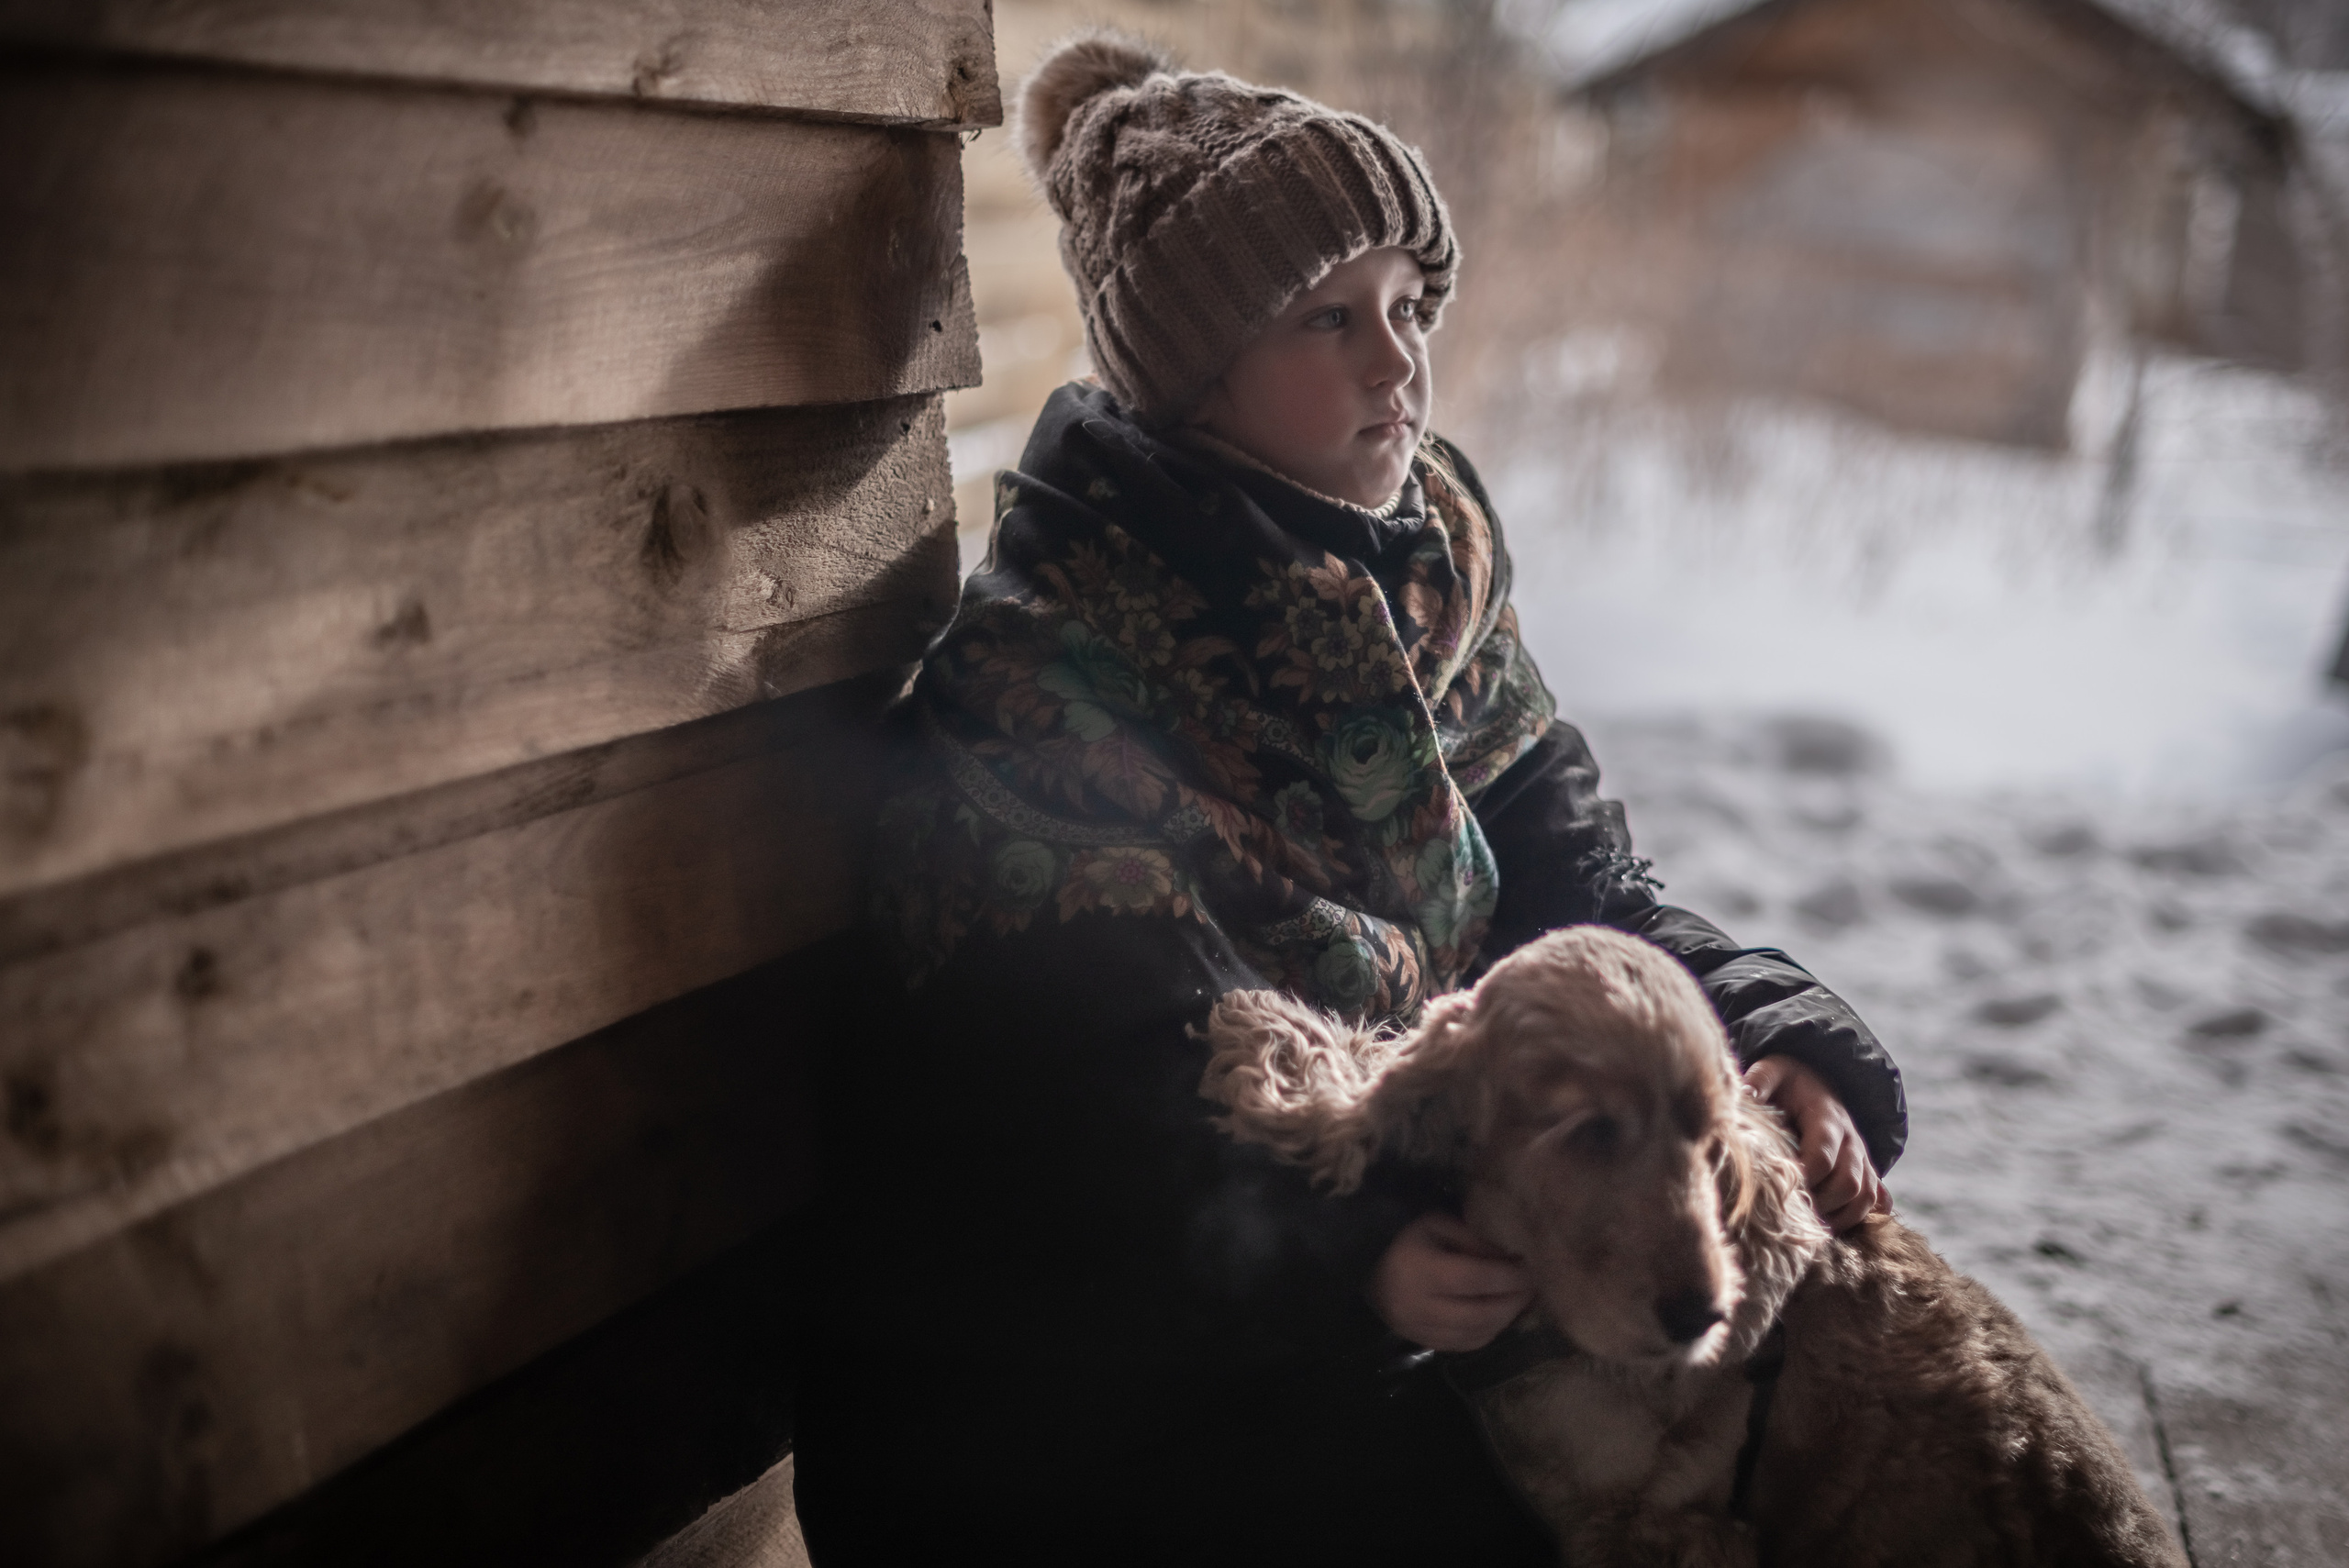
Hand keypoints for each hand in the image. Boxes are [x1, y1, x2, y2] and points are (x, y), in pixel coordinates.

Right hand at [1368, 1211, 1532, 1351]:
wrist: (1362, 1262)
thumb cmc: (1404, 1236)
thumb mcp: (1438, 1225)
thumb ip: (1474, 1242)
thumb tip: (1513, 1261)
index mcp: (1422, 1270)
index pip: (1476, 1279)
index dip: (1509, 1277)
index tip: (1530, 1269)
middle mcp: (1419, 1305)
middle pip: (1480, 1314)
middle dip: (1513, 1302)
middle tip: (1532, 1289)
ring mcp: (1418, 1329)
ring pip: (1474, 1335)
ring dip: (1503, 1321)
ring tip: (1518, 1302)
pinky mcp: (1419, 1341)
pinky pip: (1462, 1345)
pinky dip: (1485, 1333)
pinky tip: (1496, 1318)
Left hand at [1743, 1055, 1887, 1232]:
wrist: (1817, 1082)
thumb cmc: (1788, 1083)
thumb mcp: (1772, 1071)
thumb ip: (1758, 1081)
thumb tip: (1742, 1095)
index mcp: (1827, 1116)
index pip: (1822, 1157)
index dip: (1802, 1179)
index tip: (1776, 1190)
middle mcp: (1851, 1139)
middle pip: (1848, 1183)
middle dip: (1820, 1204)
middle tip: (1789, 1215)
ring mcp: (1861, 1157)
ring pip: (1865, 1197)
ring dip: (1839, 1217)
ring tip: (1807, 1226)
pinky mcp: (1865, 1170)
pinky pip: (1875, 1201)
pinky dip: (1858, 1218)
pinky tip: (1832, 1225)